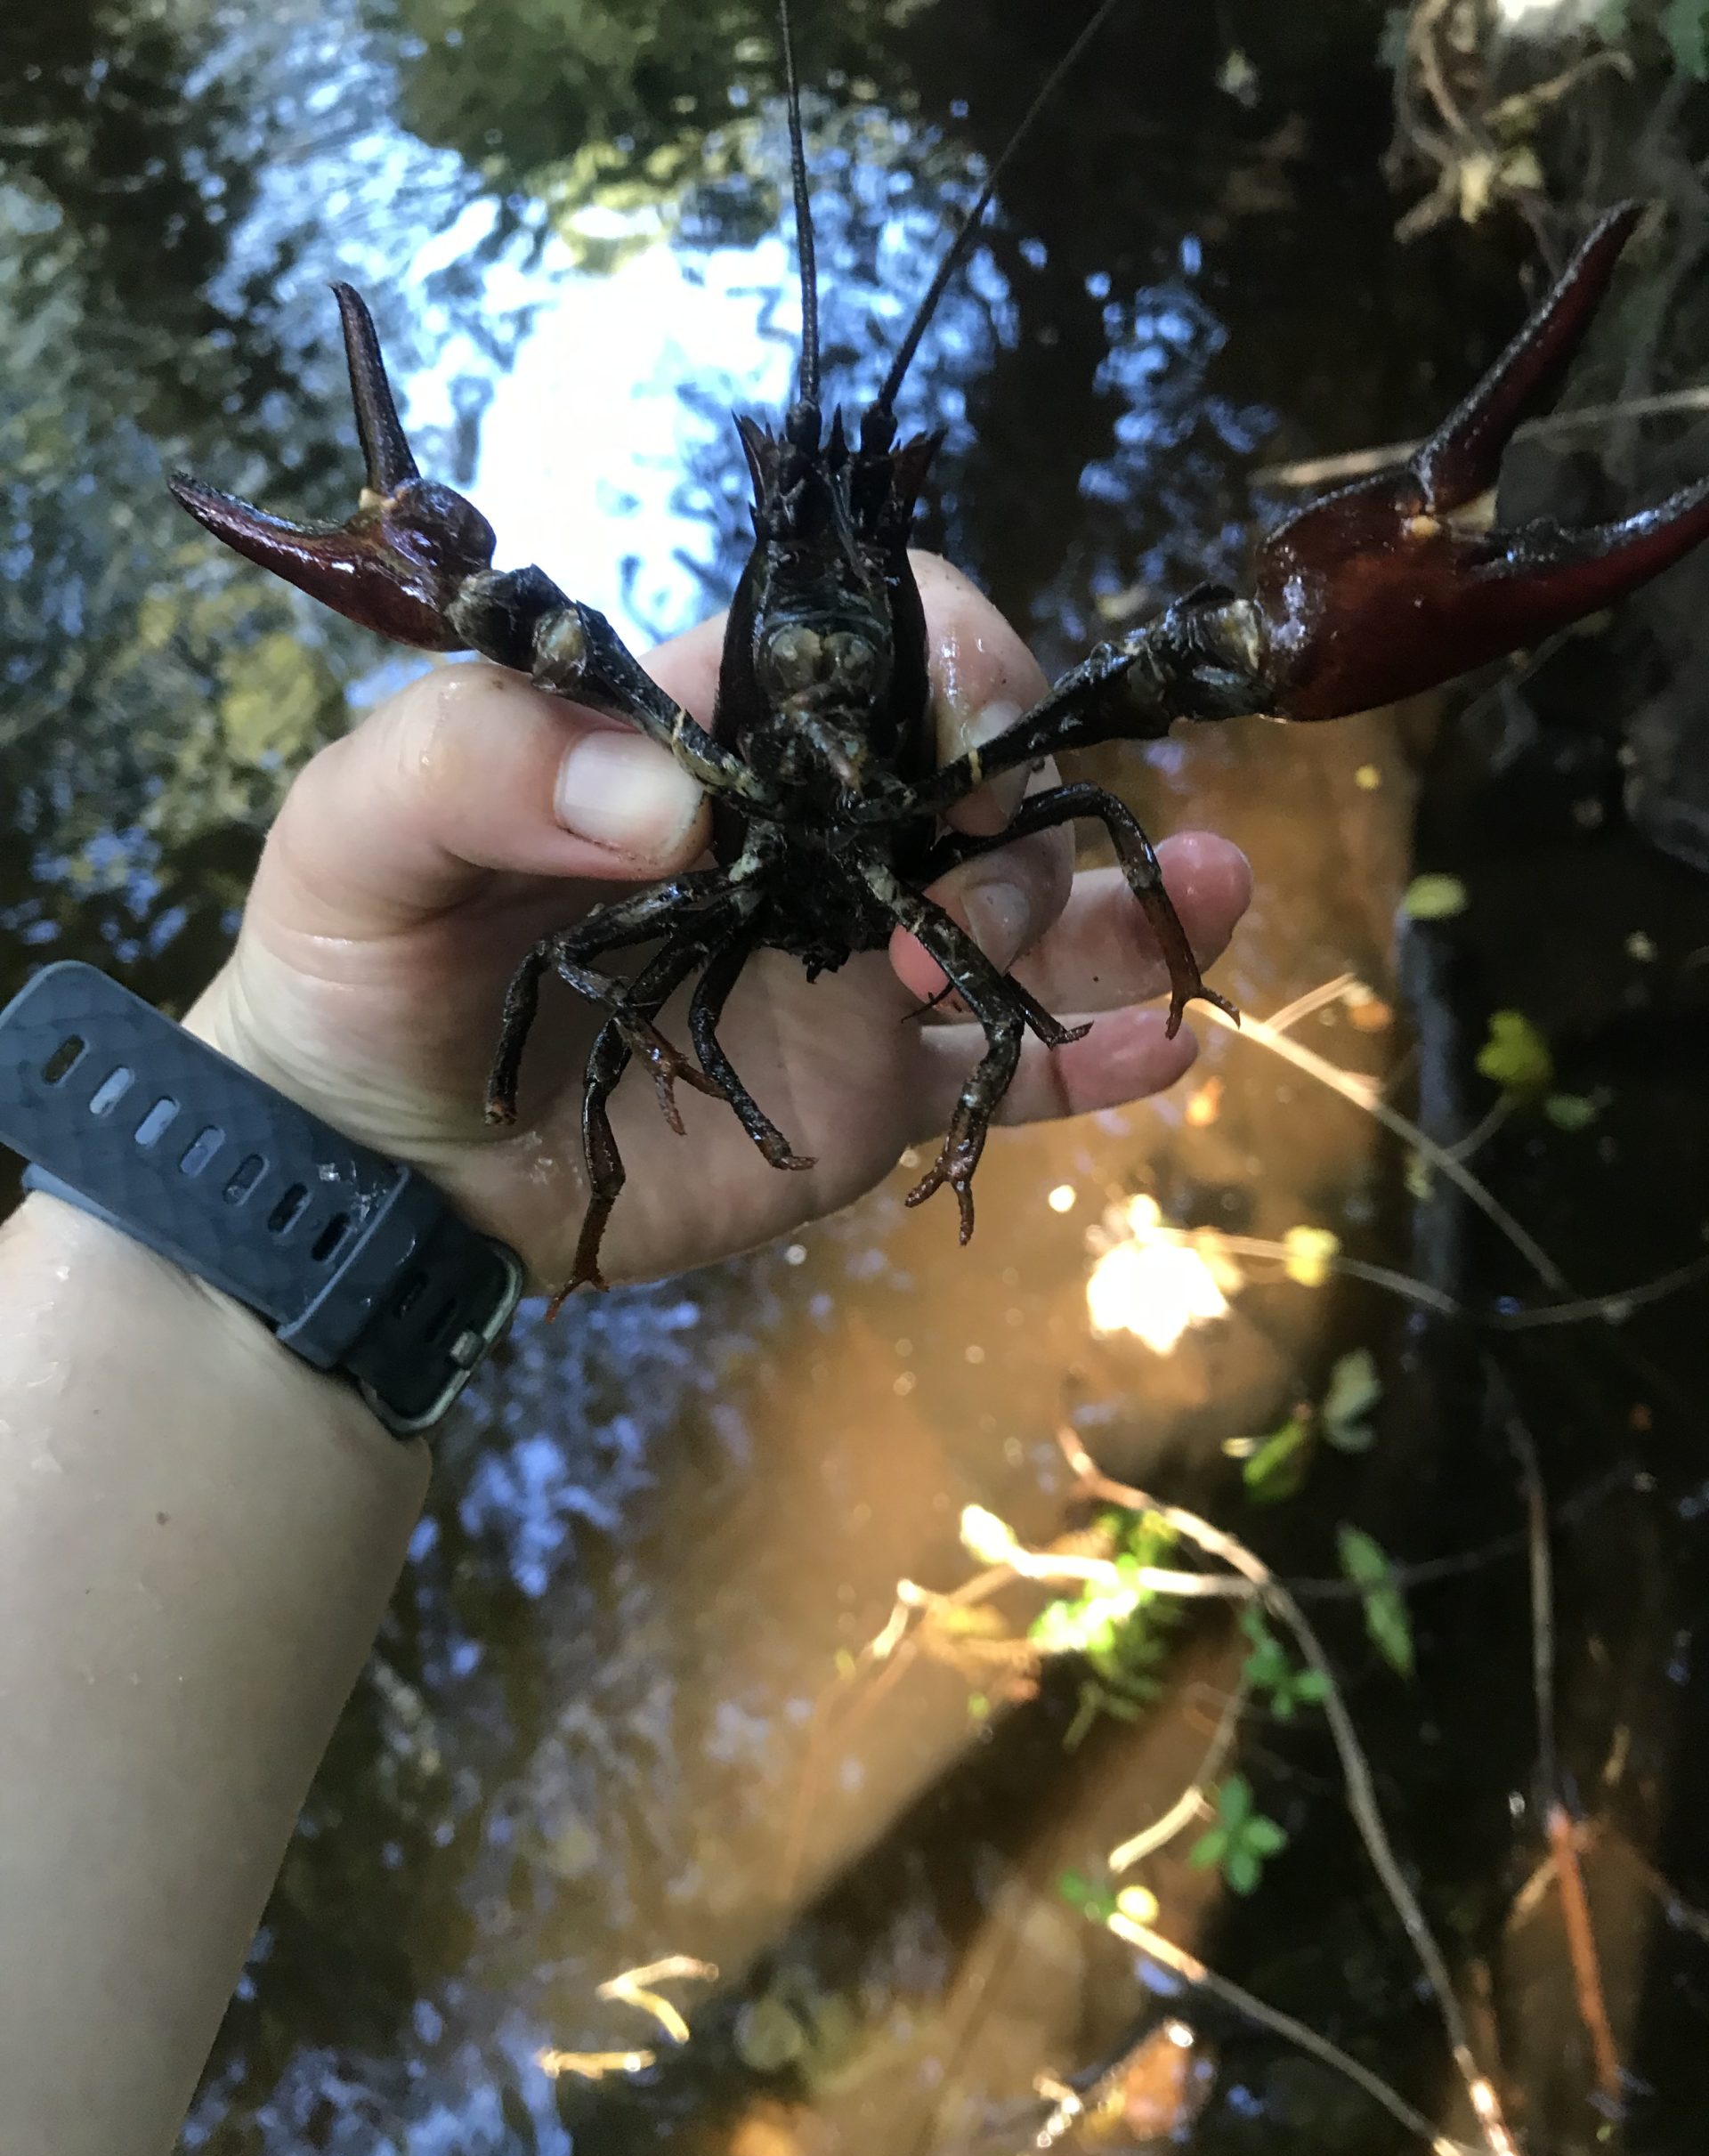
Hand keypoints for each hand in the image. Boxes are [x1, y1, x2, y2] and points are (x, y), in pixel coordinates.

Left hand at [187, 552, 1249, 1288]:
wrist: (378, 1172)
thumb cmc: (358, 969)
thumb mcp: (358, 835)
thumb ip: (479, 764)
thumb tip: (673, 794)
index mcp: (712, 739)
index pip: (866, 655)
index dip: (940, 664)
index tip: (949, 736)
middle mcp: (809, 838)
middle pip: (976, 785)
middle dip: (1036, 808)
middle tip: (1001, 892)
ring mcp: (852, 968)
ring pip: (1025, 918)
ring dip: (1126, 905)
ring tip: (1212, 904)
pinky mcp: (869, 1094)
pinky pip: (1005, 1069)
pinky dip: (1094, 1059)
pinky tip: (1169, 1048)